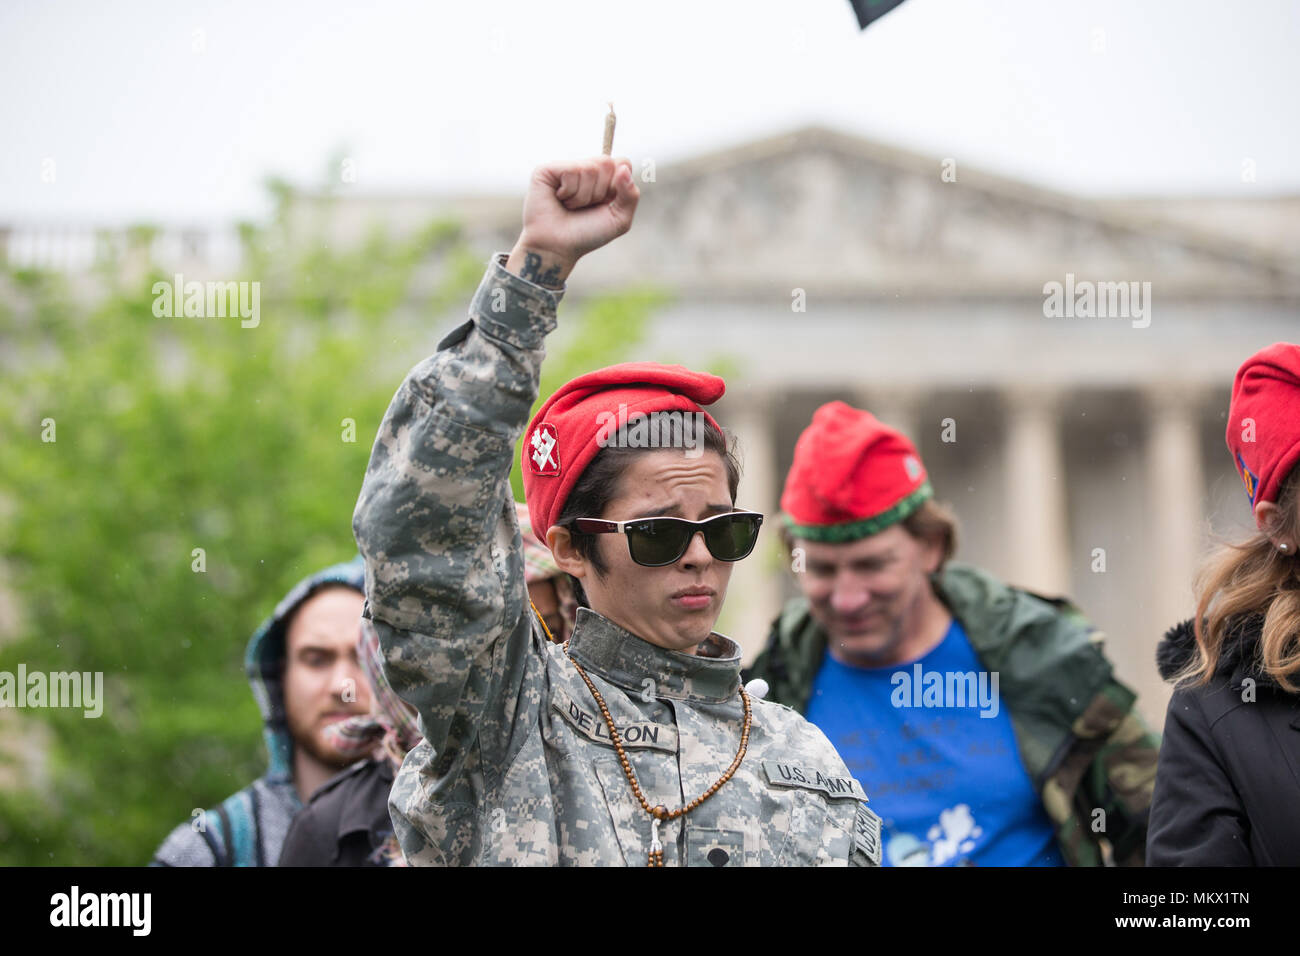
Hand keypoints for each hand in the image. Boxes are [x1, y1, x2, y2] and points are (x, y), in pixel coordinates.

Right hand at [506, 155, 638, 287]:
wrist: (558, 248)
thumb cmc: (586, 235)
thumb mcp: (619, 220)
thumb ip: (631, 195)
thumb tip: (625, 168)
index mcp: (604, 178)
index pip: (623, 163)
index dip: (618, 184)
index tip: (605, 203)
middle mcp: (586, 169)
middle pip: (608, 162)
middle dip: (600, 192)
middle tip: (585, 206)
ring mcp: (566, 168)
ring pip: (590, 168)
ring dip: (583, 196)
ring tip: (570, 206)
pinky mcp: (548, 169)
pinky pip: (572, 170)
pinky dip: (569, 191)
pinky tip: (559, 199)